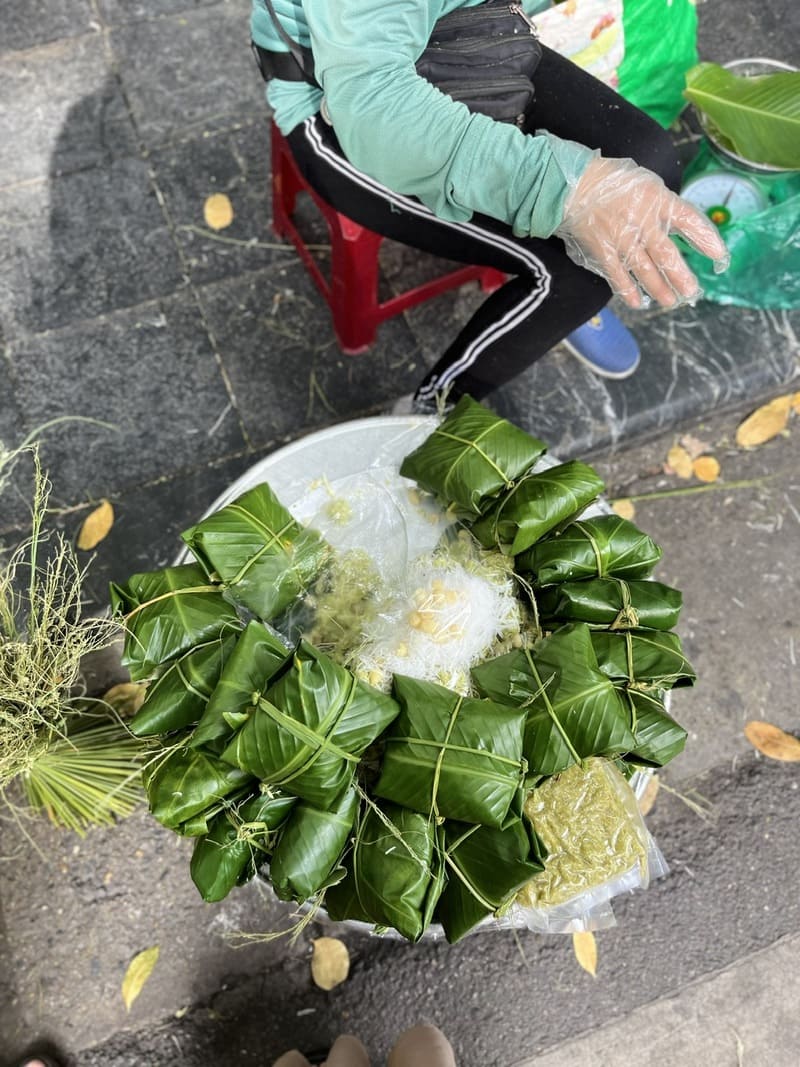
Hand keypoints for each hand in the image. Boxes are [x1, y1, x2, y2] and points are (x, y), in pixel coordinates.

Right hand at [554, 156, 729, 308]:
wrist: (573, 186)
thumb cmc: (611, 181)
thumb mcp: (645, 184)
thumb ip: (662, 205)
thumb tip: (677, 225)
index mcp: (658, 201)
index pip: (689, 220)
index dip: (706, 239)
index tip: (719, 255)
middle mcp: (643, 223)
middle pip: (668, 255)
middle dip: (682, 276)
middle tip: (693, 292)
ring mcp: (623, 240)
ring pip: (646, 271)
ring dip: (660, 289)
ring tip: (671, 302)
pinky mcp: (604, 252)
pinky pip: (618, 277)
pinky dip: (628, 291)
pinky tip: (639, 303)